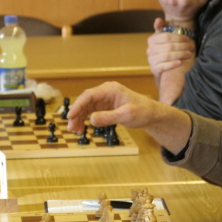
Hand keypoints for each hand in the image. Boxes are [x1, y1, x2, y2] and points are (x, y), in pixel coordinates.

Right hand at [66, 82, 191, 153]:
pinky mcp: (104, 107)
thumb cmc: (142, 112)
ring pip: (86, 107)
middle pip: (85, 101)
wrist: (151, 114)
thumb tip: (91, 119)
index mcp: (110, 89)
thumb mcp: (126, 115)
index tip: (70, 116)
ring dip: (79, 118)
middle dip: (76, 114)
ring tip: (75, 131)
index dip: (78, 105)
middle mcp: (105, 92)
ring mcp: (104, 99)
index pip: (89, 95)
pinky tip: (82, 129)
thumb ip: (108, 117)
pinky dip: (85, 120)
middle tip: (70, 128)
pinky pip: (91, 112)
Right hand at [147, 18, 194, 79]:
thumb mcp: (164, 37)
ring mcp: (151, 59)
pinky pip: (164, 66)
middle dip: (182, 46)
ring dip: (180, 54)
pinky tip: (180, 62)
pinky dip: (173, 64)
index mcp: (152, 39)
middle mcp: (149, 49)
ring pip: (167, 56)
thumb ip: (162, 27)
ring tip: (189, 54)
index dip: (178, 37)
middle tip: (192, 47)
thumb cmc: (165, 48)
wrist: (161, 65)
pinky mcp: (154, 69)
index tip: (188, 39)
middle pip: (169, 46)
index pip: (166, 36)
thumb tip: (158, 19)